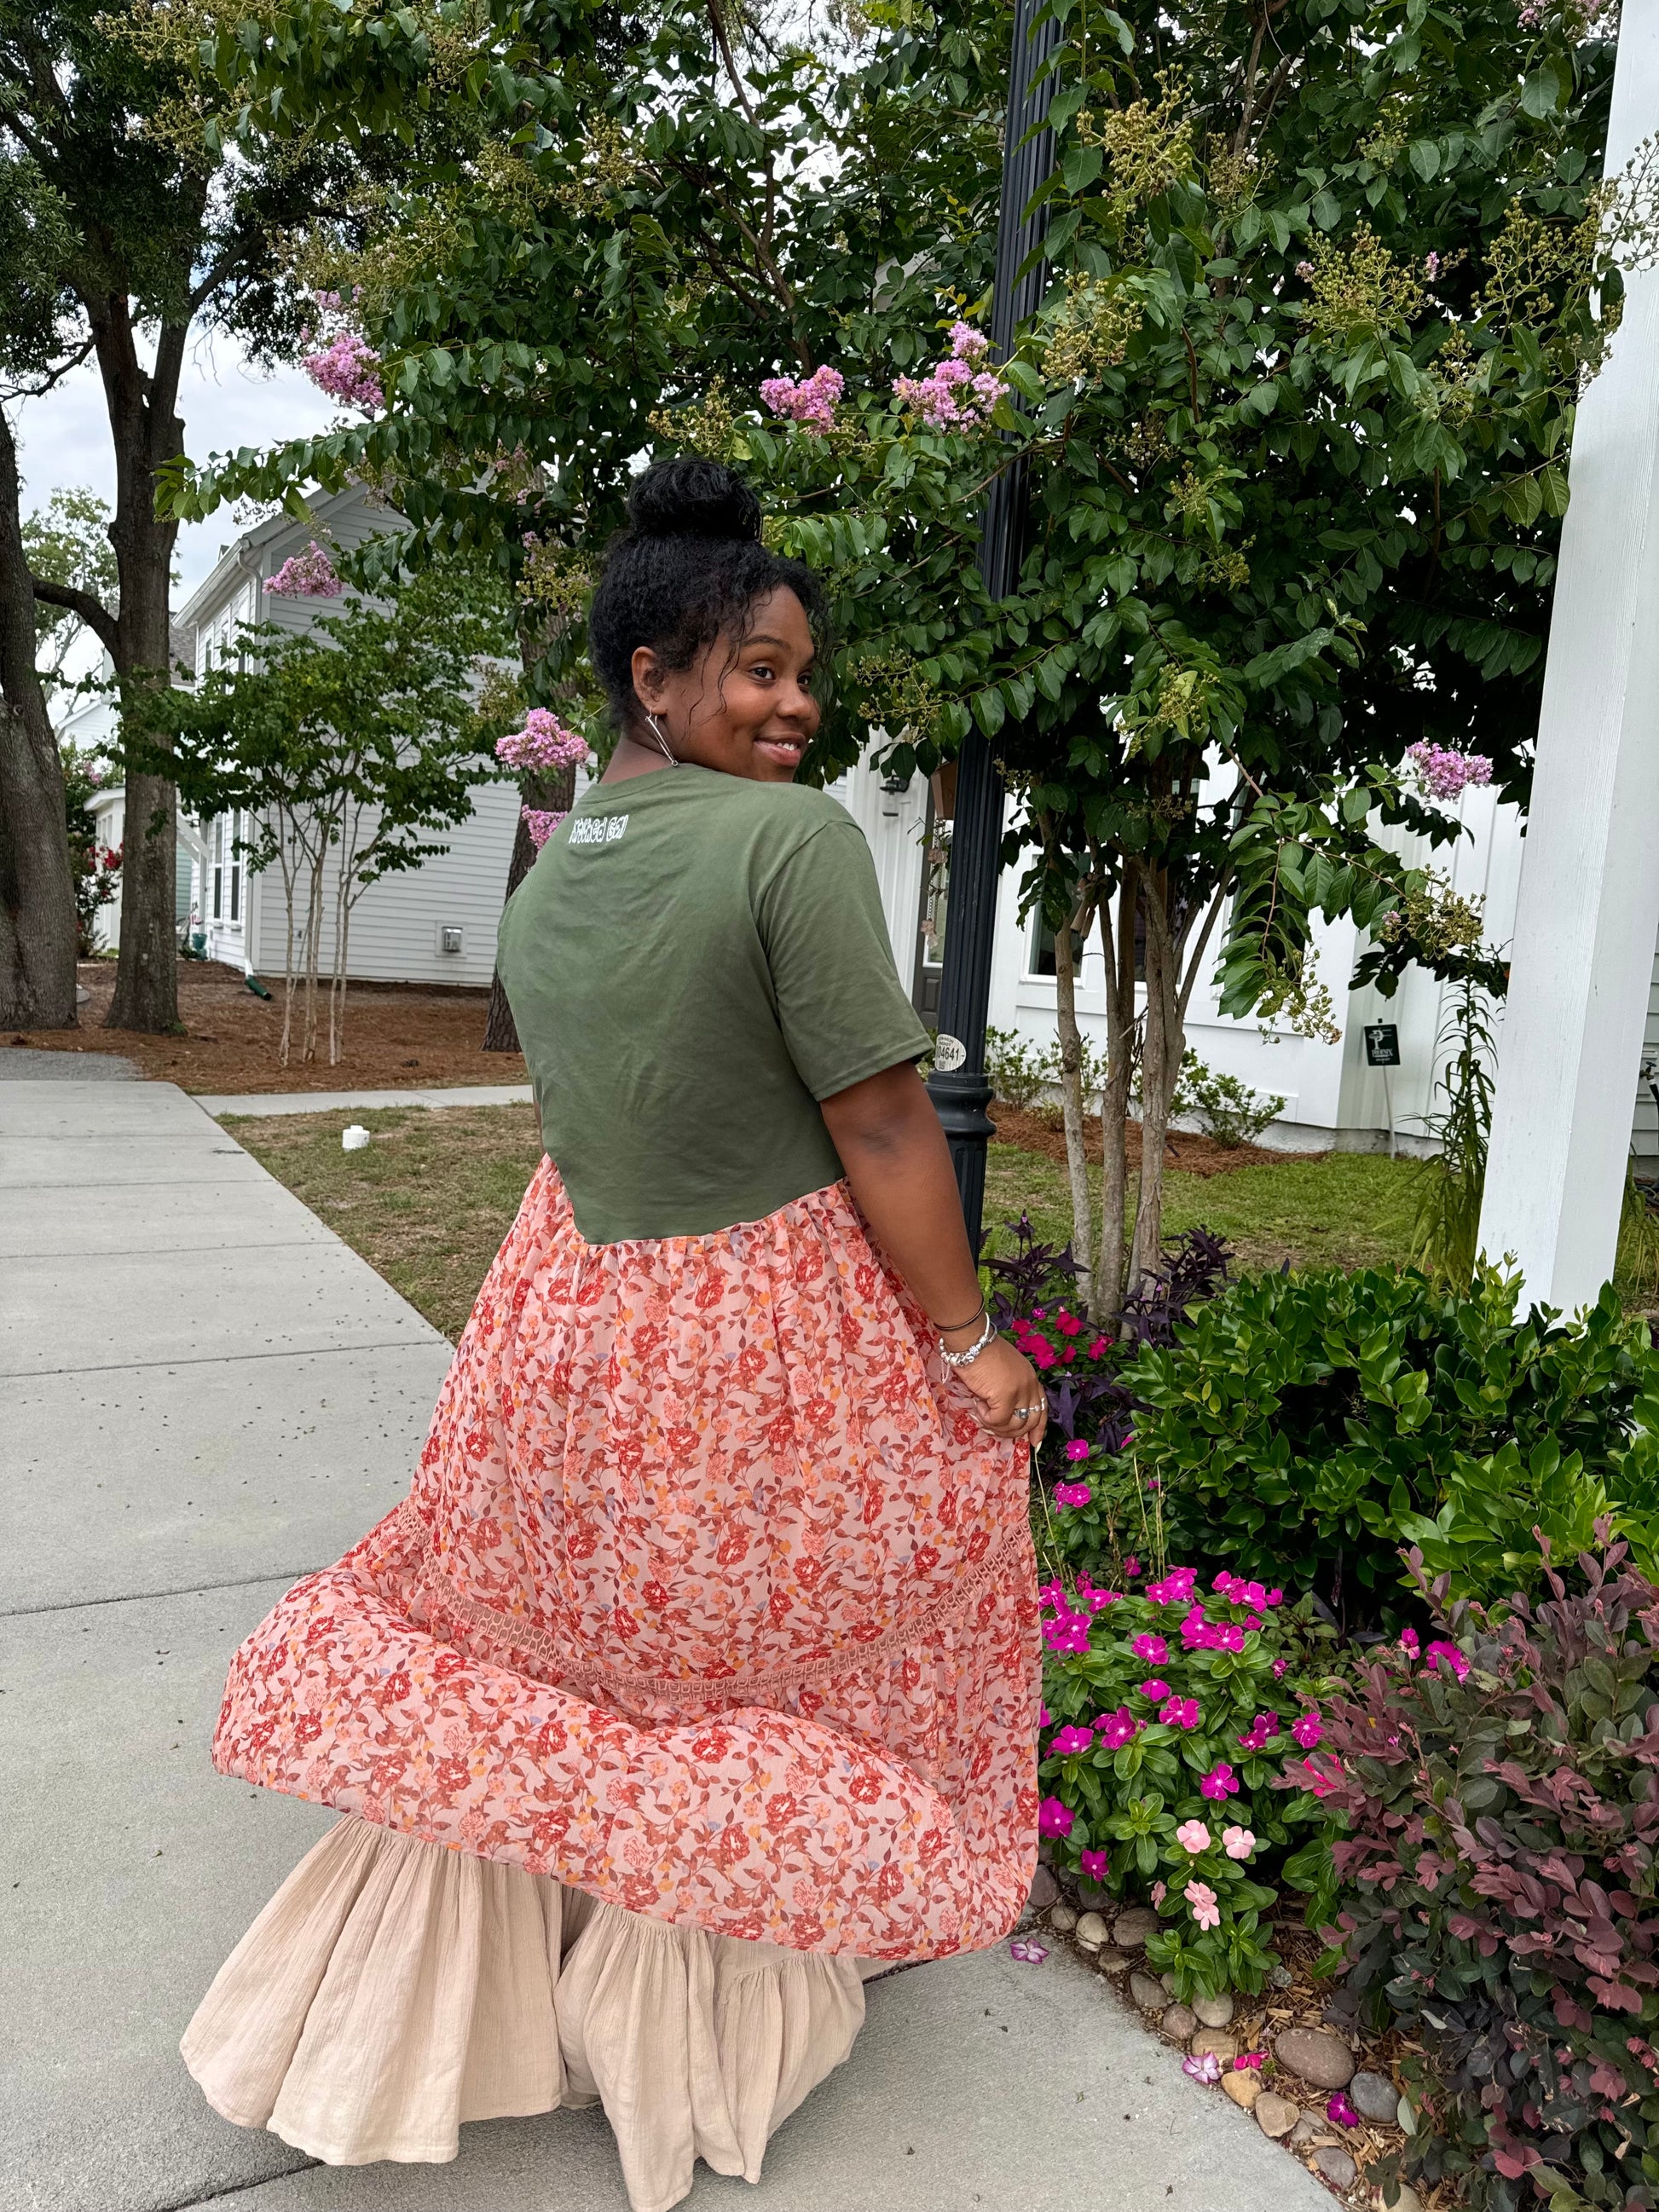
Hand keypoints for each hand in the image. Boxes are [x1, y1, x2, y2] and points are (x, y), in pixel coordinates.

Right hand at [944, 1331, 1048, 1446]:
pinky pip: (998, 1420)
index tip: (1035, 1443)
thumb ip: (1010, 1390)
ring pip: (1015, 1425)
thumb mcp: (1004, 1372)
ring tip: (982, 1414)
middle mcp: (1029, 1385)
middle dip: (1014, 1433)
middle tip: (994, 1429)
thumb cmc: (982, 1353)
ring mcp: (1019, 1391)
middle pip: (1031, 1421)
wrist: (971, 1341)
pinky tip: (978, 1405)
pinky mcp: (1006, 1396)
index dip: (1039, 1428)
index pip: (1042, 1408)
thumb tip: (1004, 1415)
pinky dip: (986, 1418)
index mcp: (1031, 1378)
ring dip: (996, 1425)